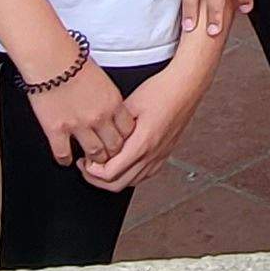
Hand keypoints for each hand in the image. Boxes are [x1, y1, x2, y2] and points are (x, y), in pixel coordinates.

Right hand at [23, 55, 133, 169]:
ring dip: (93, 160)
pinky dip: (65, 160)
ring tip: (90, 161)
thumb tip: (109, 109)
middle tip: (107, 156)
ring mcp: (78, 125)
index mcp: (113, 102)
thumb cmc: (72, 60)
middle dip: (112, 154)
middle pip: (115, 147)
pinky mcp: (56, 130)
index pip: (128, 131)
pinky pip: (64, 154)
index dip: (125, 139)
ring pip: (94, 155)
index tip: (120, 141)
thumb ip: (108, 98)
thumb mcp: (102, 78)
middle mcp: (99, 117)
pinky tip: (66, 159)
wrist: (49, 58)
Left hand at [78, 64, 207, 191]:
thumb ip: (113, 125)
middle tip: (87, 167)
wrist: (185, 86)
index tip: (84, 160)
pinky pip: (144, 175)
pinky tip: (123, 165)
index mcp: (141, 143)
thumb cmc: (162, 90)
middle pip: (118, 184)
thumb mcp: (129, 104)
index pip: (110, 173)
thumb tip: (97, 137)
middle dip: (97, 179)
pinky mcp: (165, 153)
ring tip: (102, 165)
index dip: (91, 171)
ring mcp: (160, 156)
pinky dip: (129, 175)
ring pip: (131, 183)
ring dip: (113, 179)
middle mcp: (152, 154)